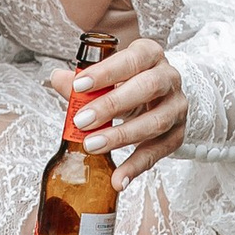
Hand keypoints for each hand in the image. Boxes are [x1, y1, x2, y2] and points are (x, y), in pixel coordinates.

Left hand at [48, 36, 184, 185]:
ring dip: (121, 136)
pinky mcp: (177, 134)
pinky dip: (137, 167)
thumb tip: (57, 78)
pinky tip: (119, 178)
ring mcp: (176, 107)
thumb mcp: (110, 75)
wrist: (162, 96)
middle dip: (112, 105)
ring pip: (154, 122)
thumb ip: (84, 79)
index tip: (79, 86)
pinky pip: (158, 152)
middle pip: (146, 88)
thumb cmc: (131, 81)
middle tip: (82, 120)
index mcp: (150, 55)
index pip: (131, 59)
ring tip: (92, 146)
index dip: (106, 72)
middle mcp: (169, 78)